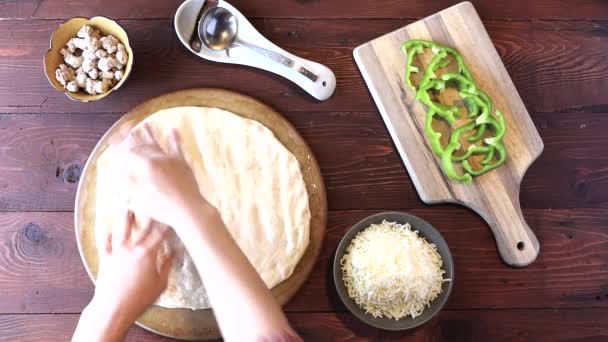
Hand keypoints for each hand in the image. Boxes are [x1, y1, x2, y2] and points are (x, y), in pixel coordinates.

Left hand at [75, 210, 172, 341]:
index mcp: (148, 253)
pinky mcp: (105, 257)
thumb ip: (167, 266)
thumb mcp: (161, 284)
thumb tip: (173, 253)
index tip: (173, 213)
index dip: (168, 221)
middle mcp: (132, 247)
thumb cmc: (140, 298)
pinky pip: (105, 241)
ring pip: (121, 228)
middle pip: (143, 225)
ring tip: (129, 208)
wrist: (113, 308)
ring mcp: (117, 251)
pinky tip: (110, 228)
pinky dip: (108, 233)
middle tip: (154, 202)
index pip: (161, 232)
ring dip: (126, 217)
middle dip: (150, 213)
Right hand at [112, 123, 210, 227]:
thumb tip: (117, 168)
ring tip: (145, 124)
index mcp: (144, 165)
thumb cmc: (161, 207)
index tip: (112, 144)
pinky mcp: (182, 164)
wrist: (187, 209)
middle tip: (125, 130)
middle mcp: (157, 158)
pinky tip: (173, 129)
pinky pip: (177, 148)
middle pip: (141, 146)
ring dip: (150, 134)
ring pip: (157, 144)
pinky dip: (175, 139)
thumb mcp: (139, 196)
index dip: (119, 150)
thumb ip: (128, 180)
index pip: (128, 154)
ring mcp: (170, 159)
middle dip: (132, 138)